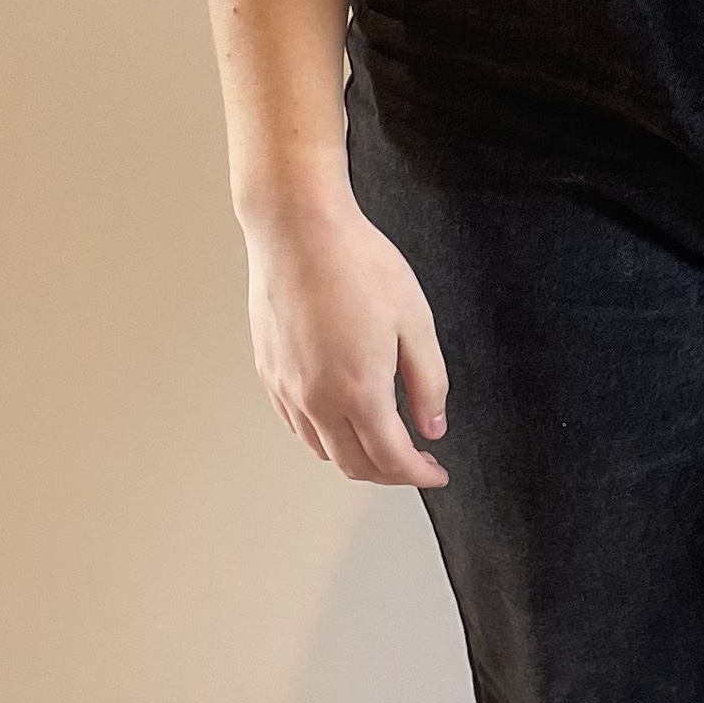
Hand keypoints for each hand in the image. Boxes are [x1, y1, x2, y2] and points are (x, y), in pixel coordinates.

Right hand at [245, 184, 450, 486]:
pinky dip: (322, 436)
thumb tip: (432, 427)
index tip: (436, 473)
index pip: (391, 460)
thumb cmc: (358, 263)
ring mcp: (286, 387)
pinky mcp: (267, 371)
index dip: (419, 474)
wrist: (298, 227)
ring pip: (321, 450)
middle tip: (415, 462)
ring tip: (381, 441)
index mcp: (359, 390)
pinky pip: (295, 424)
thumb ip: (428, 383)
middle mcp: (316, 399)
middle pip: (353, 466)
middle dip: (390, 474)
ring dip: (355, 458)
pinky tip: (341, 416)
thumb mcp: (415, 321)